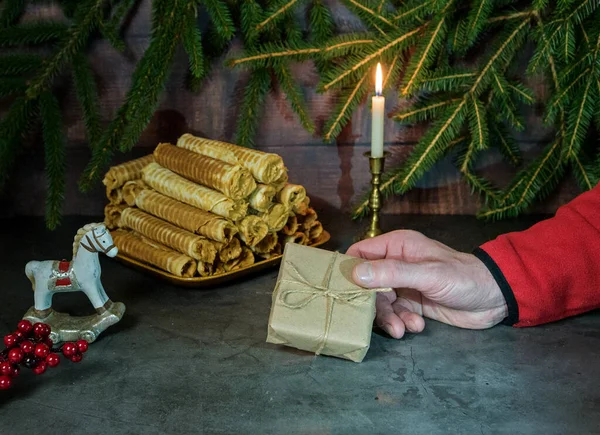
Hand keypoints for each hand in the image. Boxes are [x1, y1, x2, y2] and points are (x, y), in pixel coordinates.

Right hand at [346, 230, 506, 338]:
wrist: (494, 299)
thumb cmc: (462, 277)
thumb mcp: (428, 274)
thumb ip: (392, 273)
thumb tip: (356, 274)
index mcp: (396, 246)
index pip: (359, 254)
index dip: (349, 272)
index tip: (344, 292)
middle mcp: (395, 264)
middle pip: (366, 284)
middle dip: (373, 304)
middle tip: (383, 318)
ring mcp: (403, 285)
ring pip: (379, 303)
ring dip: (389, 318)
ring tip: (402, 330)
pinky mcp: (411, 304)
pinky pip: (394, 315)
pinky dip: (402, 322)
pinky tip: (416, 326)